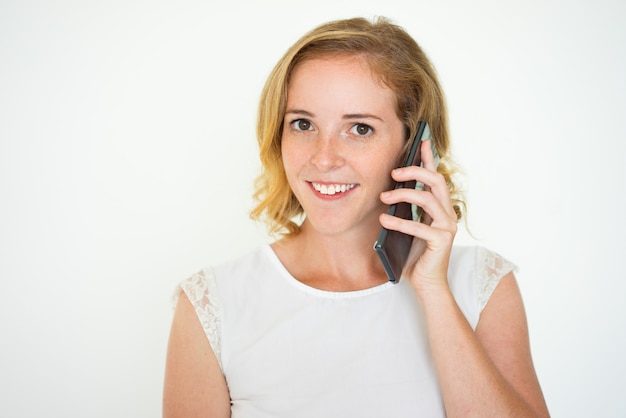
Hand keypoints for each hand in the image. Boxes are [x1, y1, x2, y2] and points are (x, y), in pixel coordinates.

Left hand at [379, 140, 457, 294]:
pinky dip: (400, 221)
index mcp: (440, 208)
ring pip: (427, 198)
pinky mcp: (442, 240)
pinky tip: (385, 218)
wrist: (426, 284)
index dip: (429, 158)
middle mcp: (448, 213)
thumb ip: (405, 210)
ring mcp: (447, 226)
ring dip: (403, 194)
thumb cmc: (415, 255)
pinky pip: (420, 225)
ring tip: (384, 196)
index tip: (421, 140)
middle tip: (394, 173)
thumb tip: (388, 191)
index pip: (435, 177)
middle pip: (435, 180)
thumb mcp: (407, 227)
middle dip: (414, 171)